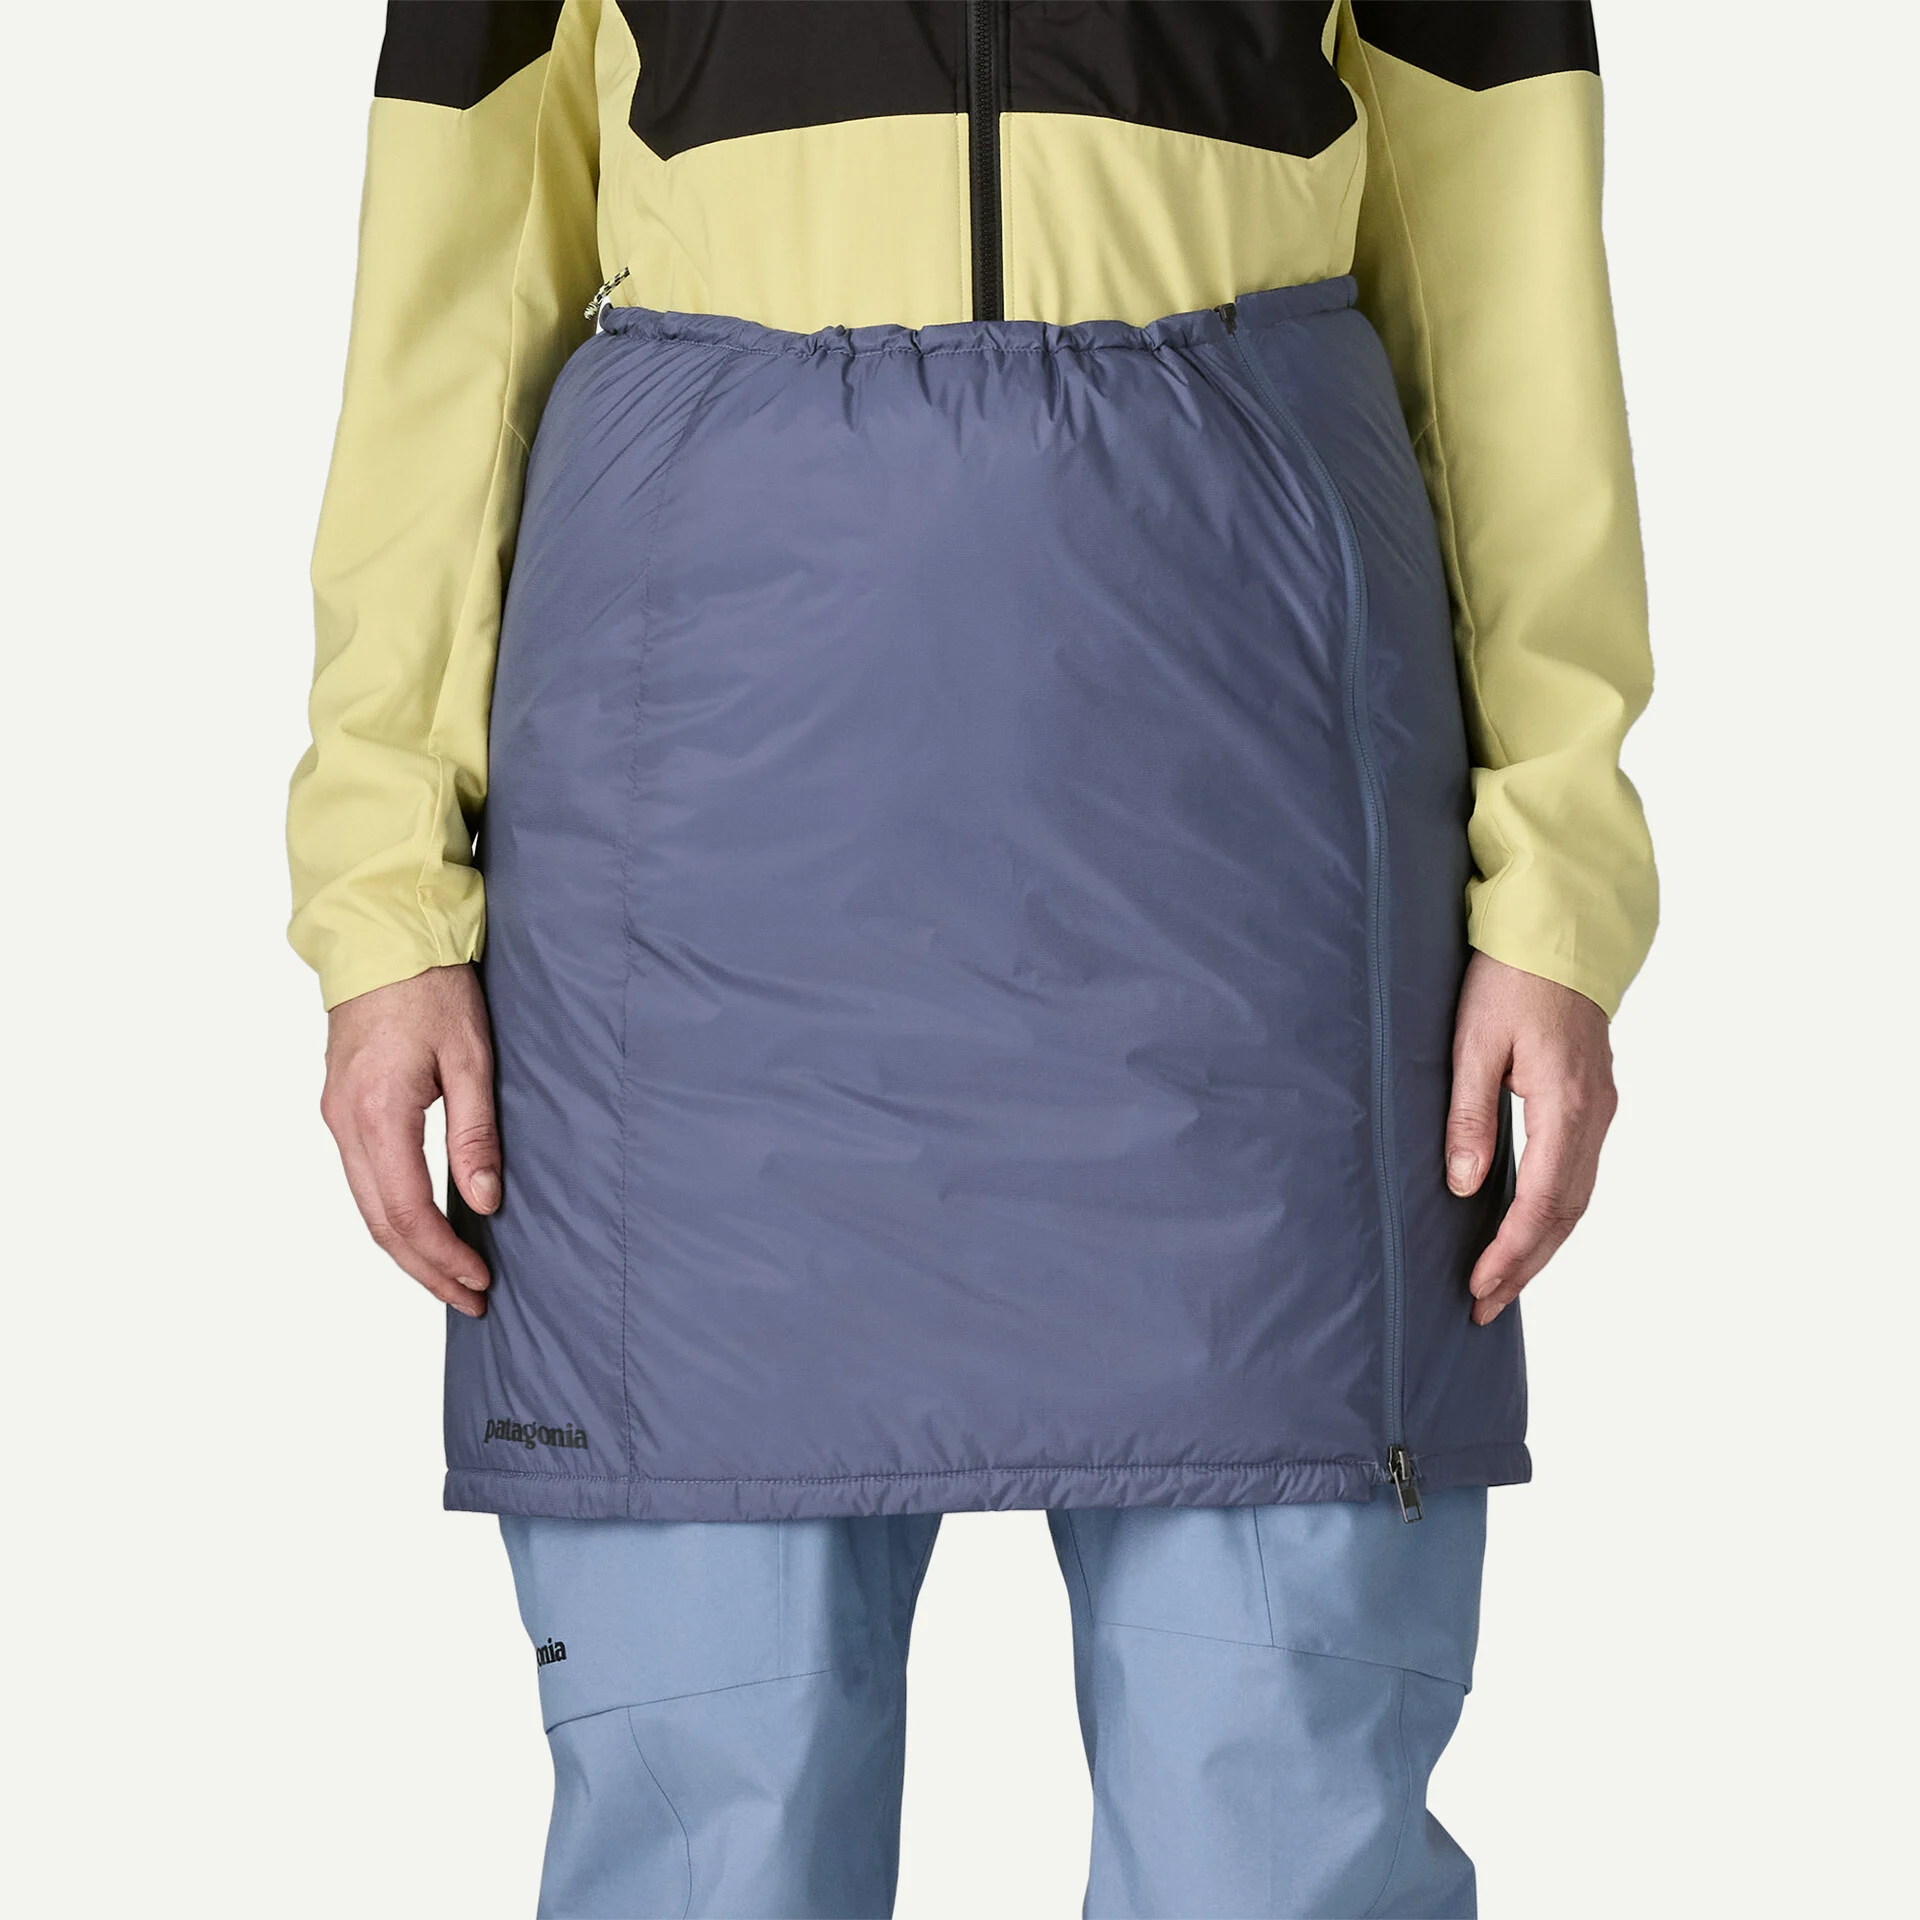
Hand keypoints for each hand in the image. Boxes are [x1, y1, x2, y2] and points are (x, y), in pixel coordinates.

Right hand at [320, 964, 499, 1316]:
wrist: (383, 936)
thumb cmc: (433, 986)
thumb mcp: (471, 1057)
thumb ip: (475, 1133)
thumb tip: (483, 1201)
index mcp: (377, 1114)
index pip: (405, 1212)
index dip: (441, 1258)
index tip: (477, 1284)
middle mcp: (344, 1123)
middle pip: (379, 1223)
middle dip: (424, 1269)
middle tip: (469, 1299)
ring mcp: (336, 1116)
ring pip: (366, 1206)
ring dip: (406, 1248)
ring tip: (450, 1278)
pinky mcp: (341, 1107)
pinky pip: (363, 1180)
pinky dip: (391, 1215)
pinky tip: (422, 1228)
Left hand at [1445, 952, 1616, 1325]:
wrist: (1558, 930)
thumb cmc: (1508, 978)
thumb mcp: (1474, 1042)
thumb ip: (1469, 1115)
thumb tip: (1467, 1188)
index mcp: (1568, 1105)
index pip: (1542, 1203)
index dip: (1511, 1254)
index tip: (1478, 1290)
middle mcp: (1595, 1115)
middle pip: (1566, 1214)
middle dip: (1525, 1266)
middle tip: (1483, 1308)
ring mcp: (1600, 1110)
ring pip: (1576, 1200)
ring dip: (1540, 1246)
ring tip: (1500, 1284)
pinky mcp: (1591, 1102)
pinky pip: (1577, 1175)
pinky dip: (1552, 1214)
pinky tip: (1524, 1230)